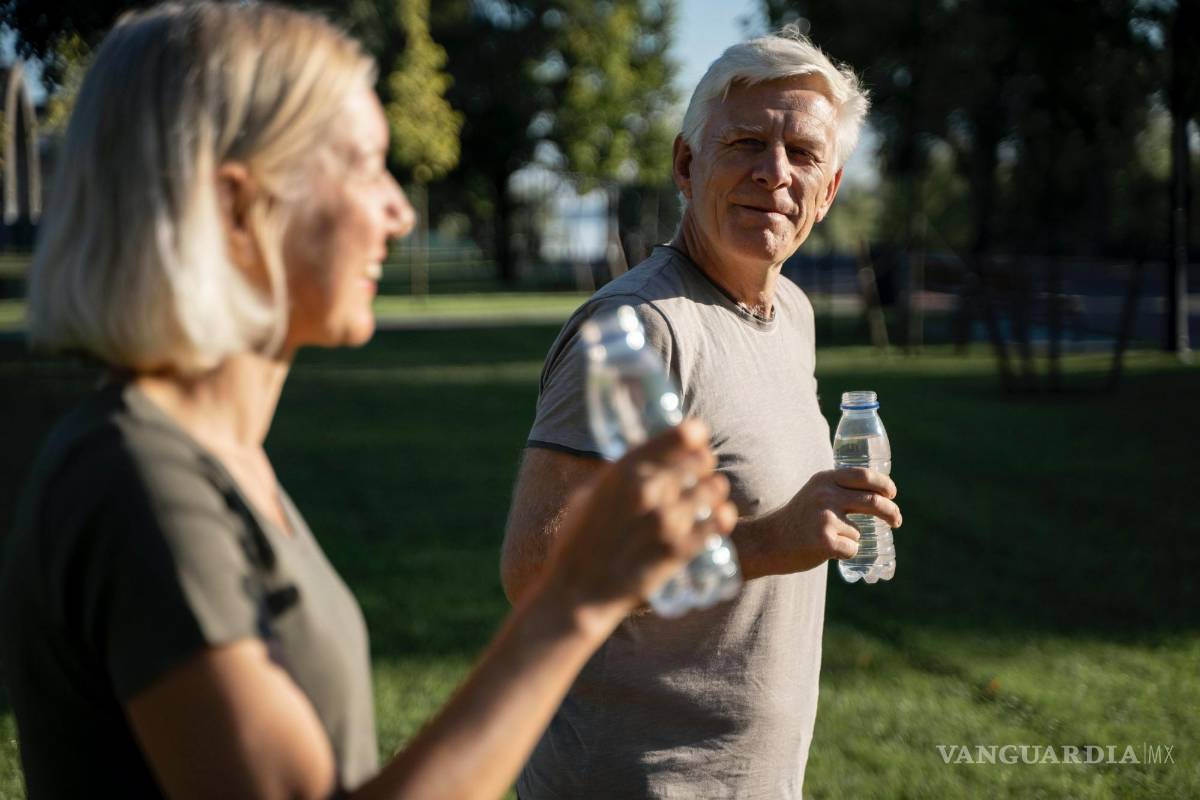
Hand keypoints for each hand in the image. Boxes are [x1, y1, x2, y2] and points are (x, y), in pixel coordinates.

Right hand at [543, 419, 736, 622]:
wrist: (578, 593)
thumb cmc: (576, 543)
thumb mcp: (589, 496)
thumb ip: (617, 478)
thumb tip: (639, 465)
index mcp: (623, 472)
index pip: (677, 437)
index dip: (693, 433)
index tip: (696, 435)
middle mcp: (648, 491)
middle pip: (699, 460)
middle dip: (703, 461)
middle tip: (702, 467)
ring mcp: (667, 521)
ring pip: (713, 489)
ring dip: (715, 488)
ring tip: (712, 492)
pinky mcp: (680, 550)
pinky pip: (717, 523)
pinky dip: (723, 516)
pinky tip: (722, 515)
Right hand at [735, 467, 901, 577]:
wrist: (767, 542)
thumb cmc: (795, 520)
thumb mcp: (813, 493)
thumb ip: (837, 490)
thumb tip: (877, 496)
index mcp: (824, 479)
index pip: (863, 475)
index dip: (884, 484)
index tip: (892, 494)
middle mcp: (826, 494)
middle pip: (873, 501)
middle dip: (891, 512)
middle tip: (896, 521)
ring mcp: (826, 518)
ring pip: (858, 532)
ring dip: (850, 539)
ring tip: (826, 540)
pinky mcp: (825, 541)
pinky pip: (852, 549)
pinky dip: (845, 554)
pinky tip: (823, 551)